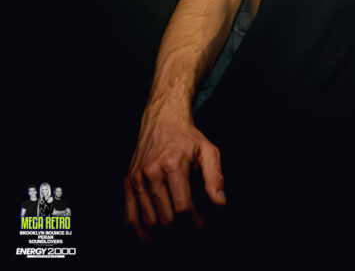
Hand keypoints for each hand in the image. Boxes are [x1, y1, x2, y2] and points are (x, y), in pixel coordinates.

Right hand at [124, 108, 225, 239]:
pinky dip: (139, 233)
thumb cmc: (187, 137)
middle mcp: (151, 174)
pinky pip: (129, 217)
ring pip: (147, 221)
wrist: (161, 120)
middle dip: (180, 233)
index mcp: (173, 166)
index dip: (195, 223)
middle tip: (191, 236)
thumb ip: (215, 177)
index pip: (183, 207)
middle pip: (165, 218)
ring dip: (162, 236)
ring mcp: (136, 180)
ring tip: (176, 240)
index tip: (203, 227)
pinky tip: (152, 240)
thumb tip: (220, 203)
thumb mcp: (209, 151)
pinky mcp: (128, 184)